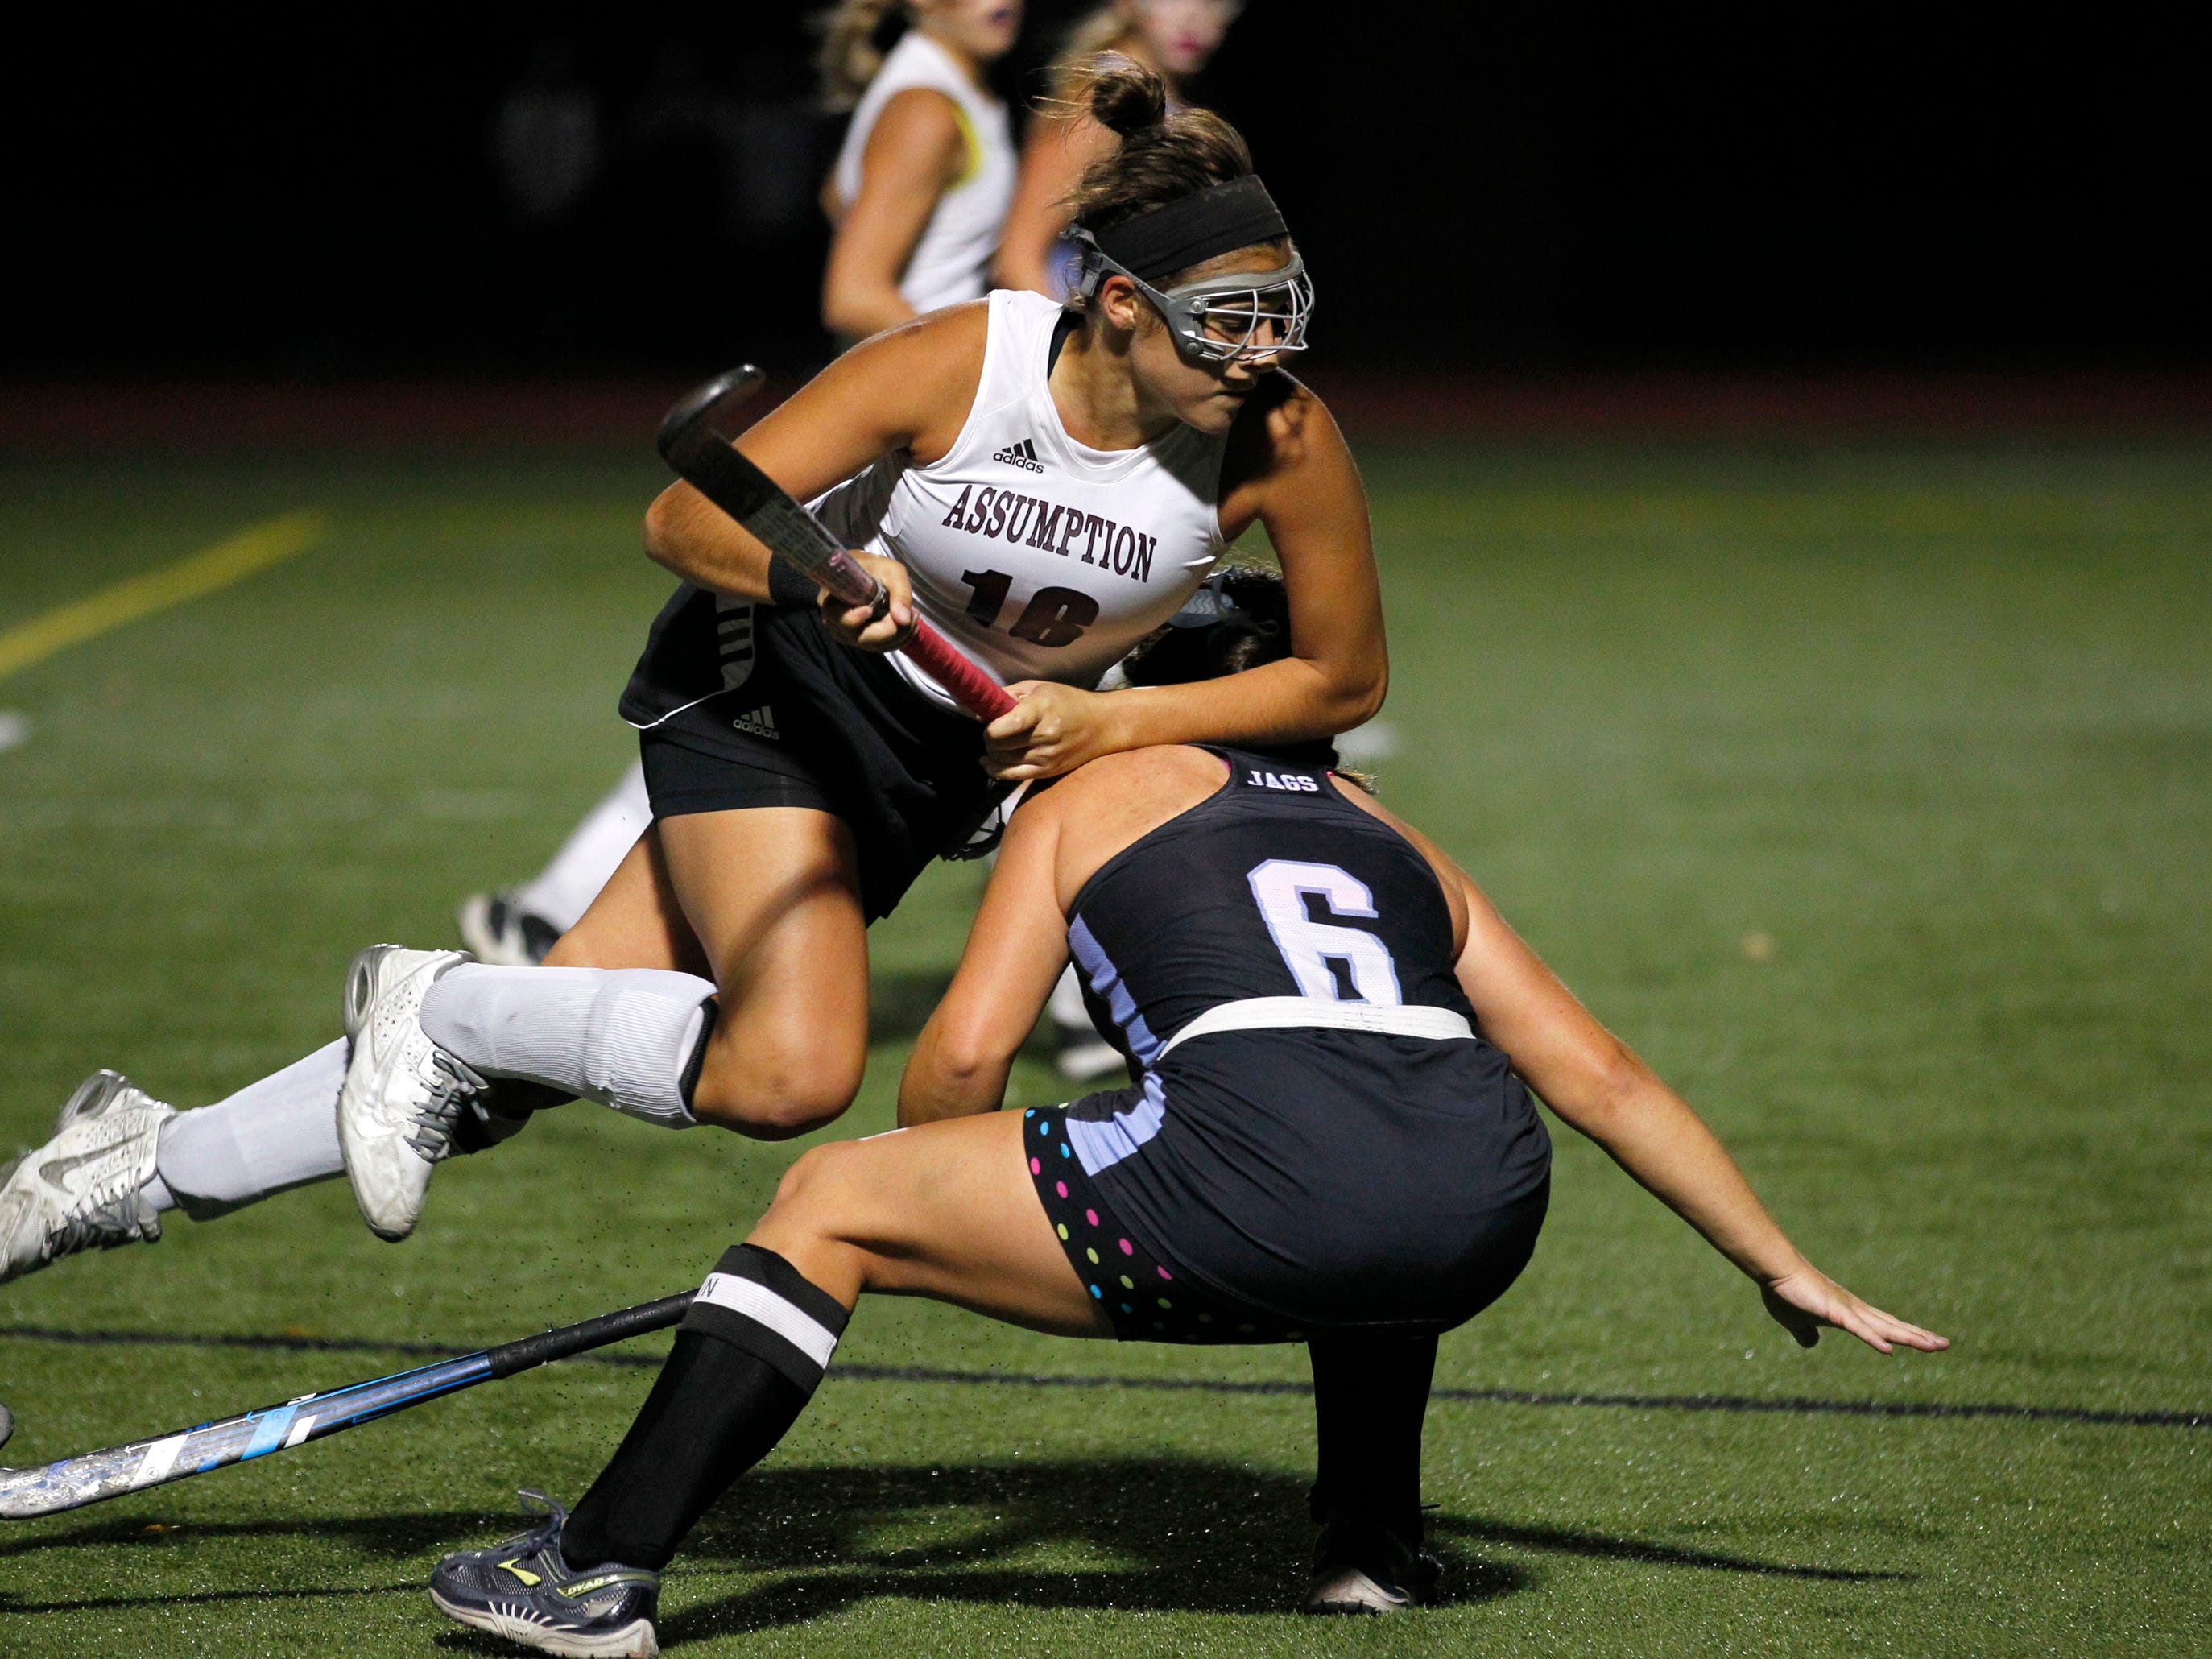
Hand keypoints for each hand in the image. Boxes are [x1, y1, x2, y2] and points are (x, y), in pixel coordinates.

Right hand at [821, 550, 916, 652]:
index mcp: (833, 602)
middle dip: (891, 630)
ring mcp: (849, 635)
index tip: (869, 609)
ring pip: (875, 646)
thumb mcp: (891, 571)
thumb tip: (903, 620)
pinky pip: (882, 647)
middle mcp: (837, 623)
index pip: (838, 619)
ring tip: (914, 614)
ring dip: (900, 635)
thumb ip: (899, 592)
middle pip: (862, 638)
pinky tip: (911, 623)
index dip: (853, 619)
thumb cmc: (874, 567)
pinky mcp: (863, 639)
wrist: (867, 571)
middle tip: (912, 613)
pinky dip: (900, 639)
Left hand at [982, 681, 1124, 780]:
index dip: (991, 727)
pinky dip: (994, 769)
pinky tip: (988, 762)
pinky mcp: (1046, 771)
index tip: (989, 722)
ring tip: (998, 742)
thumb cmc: (1068, 702)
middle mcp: (1044, 736)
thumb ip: (1008, 696)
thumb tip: (981, 711)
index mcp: (1042, 710)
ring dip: (992, 752)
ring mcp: (1046, 757)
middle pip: (999, 744)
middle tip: (994, 730)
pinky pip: (1010, 776)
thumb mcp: (1039, 688)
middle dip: (989, 738)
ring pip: (1001, 760)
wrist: (1102, 725)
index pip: (1007, 725)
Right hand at [1759, 1266, 1949, 1354]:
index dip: (1907, 1334)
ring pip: (1885, 1328)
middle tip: (1945, 1344)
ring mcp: (1848, 1310)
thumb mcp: (1796, 1321)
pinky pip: (1858, 1329)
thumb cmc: (1784, 1291)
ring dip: (1911, 1338)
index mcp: (1849, 1313)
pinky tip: (1888, 1351)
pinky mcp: (1835, 1312)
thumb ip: (1806, 1333)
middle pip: (1894, 1326)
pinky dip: (1874, 1339)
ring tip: (1935, 1346)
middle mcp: (1856, 1310)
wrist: (1775, 1269)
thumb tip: (1811, 1343)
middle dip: (1920, 1336)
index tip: (1928, 1341)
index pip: (1884, 1326)